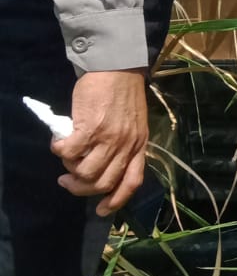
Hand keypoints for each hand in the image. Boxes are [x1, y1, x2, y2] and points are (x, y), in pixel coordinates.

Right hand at [52, 70, 148, 217]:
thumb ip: (123, 142)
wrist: (117, 66)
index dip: (116, 201)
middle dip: (82, 188)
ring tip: (64, 158)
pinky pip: (70, 151)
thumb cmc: (124, 91)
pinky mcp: (90, 127)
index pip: (132, 182)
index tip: (101, 210)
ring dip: (70, 170)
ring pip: (86, 172)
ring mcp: (109, 138)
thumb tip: (100, 161)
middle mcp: (126, 146)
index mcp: (139, 145)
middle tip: (67, 181)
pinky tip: (58, 142)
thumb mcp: (134, 122)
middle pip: (104, 183)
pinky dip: (60, 151)